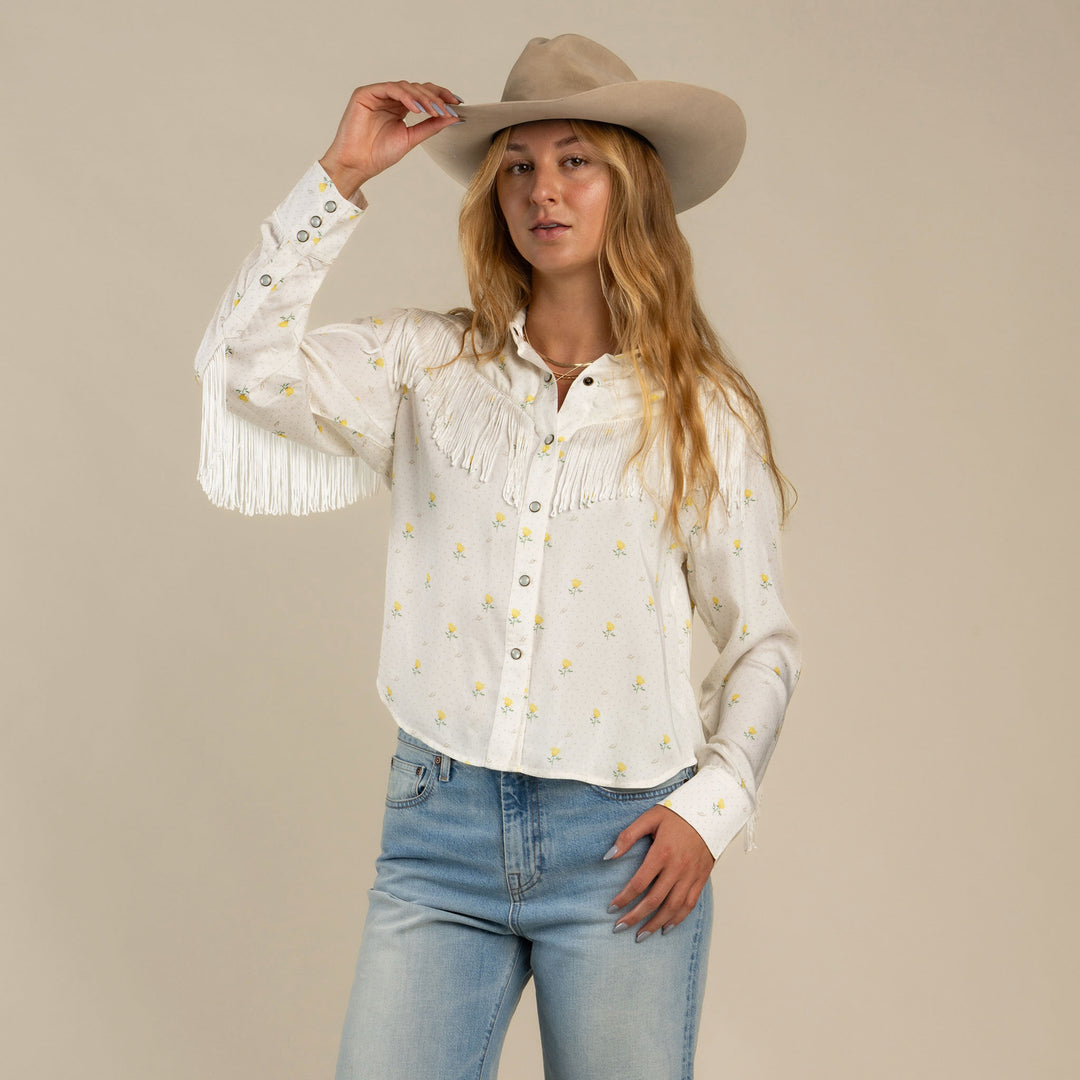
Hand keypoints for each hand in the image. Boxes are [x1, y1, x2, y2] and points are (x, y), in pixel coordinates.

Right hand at [319, 81, 463, 196]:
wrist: (358, 164)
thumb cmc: (379, 154)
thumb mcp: (411, 138)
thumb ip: (430, 125)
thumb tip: (453, 117)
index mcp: (400, 107)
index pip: (423, 95)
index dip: (441, 96)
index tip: (457, 103)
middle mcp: (389, 98)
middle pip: (417, 88)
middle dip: (435, 98)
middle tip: (448, 109)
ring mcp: (377, 94)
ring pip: (406, 86)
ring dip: (423, 98)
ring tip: (434, 111)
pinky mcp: (365, 93)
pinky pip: (390, 89)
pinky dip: (406, 97)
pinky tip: (417, 108)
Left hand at [606, 805, 714, 940]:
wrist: (712, 811)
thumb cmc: (678, 813)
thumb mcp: (650, 817)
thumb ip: (628, 836)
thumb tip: (609, 856)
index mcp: (662, 852)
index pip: (639, 883)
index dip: (624, 898)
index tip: (611, 908)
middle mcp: (678, 868)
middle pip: (654, 900)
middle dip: (635, 917)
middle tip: (619, 928)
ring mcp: (691, 875)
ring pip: (672, 907)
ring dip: (655, 924)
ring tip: (640, 935)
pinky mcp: (701, 879)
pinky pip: (689, 904)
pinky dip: (677, 919)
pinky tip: (666, 927)